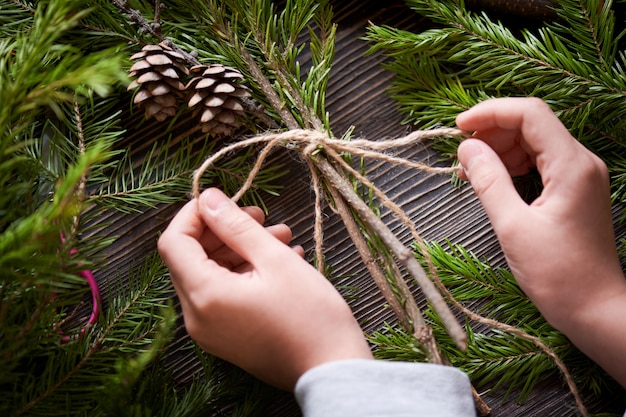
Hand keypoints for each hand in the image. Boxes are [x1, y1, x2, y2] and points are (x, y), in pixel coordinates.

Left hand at [157, 188, 372, 390]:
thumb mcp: (274, 259)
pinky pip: (223, 295)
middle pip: (191, 258)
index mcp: (204, 295)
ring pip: (210, 275)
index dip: (194, 214)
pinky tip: (279, 261)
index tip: (224, 201)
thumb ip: (235, 225)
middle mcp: (197, 317)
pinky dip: (243, 273)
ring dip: (239, 250)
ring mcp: (210, 331)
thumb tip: (208, 198)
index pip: (174, 242)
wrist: (331, 370)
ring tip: (281, 237)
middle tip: (260, 216)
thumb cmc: (310, 316)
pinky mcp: (226, 338)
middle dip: (223, 230)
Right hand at [456, 97, 625, 386]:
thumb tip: (467, 148)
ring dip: (501, 150)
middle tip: (461, 157)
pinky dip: (513, 166)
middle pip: (533, 125)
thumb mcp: (513, 227)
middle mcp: (581, 163)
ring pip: (535, 143)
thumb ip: (489, 181)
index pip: (530, 114)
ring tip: (471, 172)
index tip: (458, 127)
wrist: (595, 310)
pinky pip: (540, 164)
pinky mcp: (574, 191)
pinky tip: (492, 181)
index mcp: (571, 166)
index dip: (491, 113)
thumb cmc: (557, 274)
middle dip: (493, 133)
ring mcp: (580, 177)